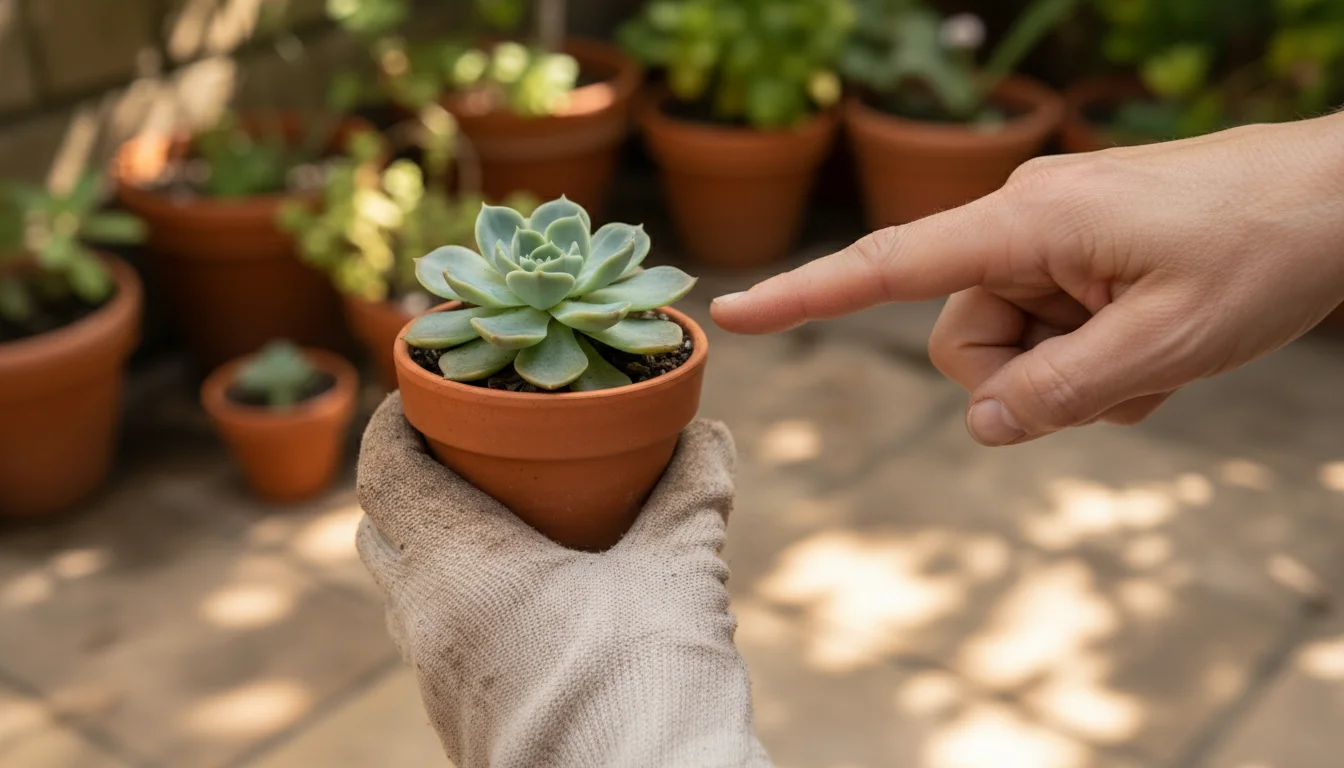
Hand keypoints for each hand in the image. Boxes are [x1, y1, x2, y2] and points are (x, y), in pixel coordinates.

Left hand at [355, 393, 770, 767]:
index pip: (385, 474)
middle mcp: (428, 627)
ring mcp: (439, 686)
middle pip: (383, 532)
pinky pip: (440, 646)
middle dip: (414, 484)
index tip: (425, 392)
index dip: (393, 421)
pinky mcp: (464, 729)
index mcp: (458, 570)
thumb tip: (707, 433)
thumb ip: (690, 493)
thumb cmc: (648, 688)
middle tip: (471, 452)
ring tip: (504, 523)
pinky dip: (464, 605)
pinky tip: (532, 605)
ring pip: (409, 596)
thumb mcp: (680, 573)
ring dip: (437, 550)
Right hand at [712, 112, 1343, 444]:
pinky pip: (1051, 323)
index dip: (807, 294)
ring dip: (1073, 371)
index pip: (889, 265)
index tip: (735, 314)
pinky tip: (1153, 340)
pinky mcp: (1079, 246)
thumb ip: (1059, 394)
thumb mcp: (1165, 347)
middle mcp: (1021, 217)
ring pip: (1010, 340)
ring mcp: (1051, 231)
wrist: (1343, 194)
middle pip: (964, 338)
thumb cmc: (1263, 251)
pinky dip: (1092, 352)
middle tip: (1117, 374)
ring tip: (1152, 354)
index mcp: (1026, 222)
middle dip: (1027, 379)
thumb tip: (982, 425)